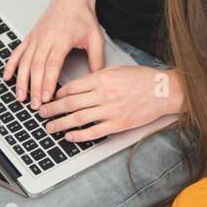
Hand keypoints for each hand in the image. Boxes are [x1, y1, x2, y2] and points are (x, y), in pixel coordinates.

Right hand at [2, 0, 104, 108]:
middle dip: (34, 88)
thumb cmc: (82, 16)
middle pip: (36, 67)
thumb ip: (97, 59)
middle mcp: (45, 39)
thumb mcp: (95, 38)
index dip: (48, 82)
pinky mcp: (30, 37)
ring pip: (25, 62)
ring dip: (21, 80)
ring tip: (20, 96)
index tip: (47, 97)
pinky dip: (10, 65)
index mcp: (61, 39)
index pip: (52, 65)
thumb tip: (97, 77)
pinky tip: (7, 77)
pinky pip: (17, 52)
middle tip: (34, 104)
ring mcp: (36, 38)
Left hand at [38, 64, 176, 141]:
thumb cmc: (143, 79)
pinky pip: (93, 131)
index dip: (58, 94)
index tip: (52, 98)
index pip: (72, 87)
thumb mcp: (117, 70)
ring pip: (78, 118)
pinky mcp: (118, 124)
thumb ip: (98, 76)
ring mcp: (110, 110)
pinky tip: (70, 136)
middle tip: (42, 113)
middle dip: (52, 109)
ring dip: (60, 124)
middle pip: (70, 103)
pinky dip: (79, 135)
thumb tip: (80, 84)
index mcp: (102, 78)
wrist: (163, 91)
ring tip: (50, 127)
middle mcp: (103, 94)